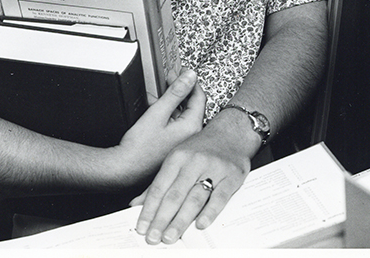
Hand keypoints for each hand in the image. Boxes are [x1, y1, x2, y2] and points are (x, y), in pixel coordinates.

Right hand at [108, 69, 206, 187]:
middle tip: (170, 79)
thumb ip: (176, 92)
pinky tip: (154, 109)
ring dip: (171, 102)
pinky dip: (166, 114)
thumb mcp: (158, 113)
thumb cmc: (139, 148)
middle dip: (180, 90)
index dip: (190, 81)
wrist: (124, 170)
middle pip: (191, 105)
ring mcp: (182, 141)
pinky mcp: (173, 145)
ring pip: (181, 114)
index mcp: (192, 127)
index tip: (182, 72)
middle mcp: (191, 136)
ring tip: (158, 93)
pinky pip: (174, 124)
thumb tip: (190, 76)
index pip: (199, 97)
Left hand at [131, 121, 252, 244]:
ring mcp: (214, 168)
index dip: (149, 210)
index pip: (159, 187)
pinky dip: (210, 212)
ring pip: (195, 198)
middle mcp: (194, 161)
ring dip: (181, 220)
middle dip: (162, 219)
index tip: (142, 228)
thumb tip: (137, 205)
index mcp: (177, 157)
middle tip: (154, 238)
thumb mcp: (177, 158)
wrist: (232, 131)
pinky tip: (201, 224)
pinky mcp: (232, 175)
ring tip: (171, 236)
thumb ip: (159, 183)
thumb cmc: (202, 148)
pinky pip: (220, 196)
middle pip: (175, 195)